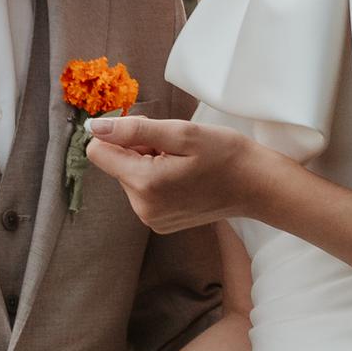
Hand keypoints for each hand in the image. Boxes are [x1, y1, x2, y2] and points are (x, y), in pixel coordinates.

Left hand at [83, 114, 266, 233]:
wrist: (257, 186)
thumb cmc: (226, 155)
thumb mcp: (182, 133)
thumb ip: (134, 130)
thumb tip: (94, 128)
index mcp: (145, 184)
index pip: (98, 152)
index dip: (120, 134)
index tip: (148, 132)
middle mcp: (142, 207)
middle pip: (116, 164)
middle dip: (139, 149)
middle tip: (175, 148)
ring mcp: (151, 218)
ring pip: (130, 176)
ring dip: (150, 162)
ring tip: (183, 163)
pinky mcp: (160, 222)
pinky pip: (143, 191)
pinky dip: (158, 178)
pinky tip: (184, 176)